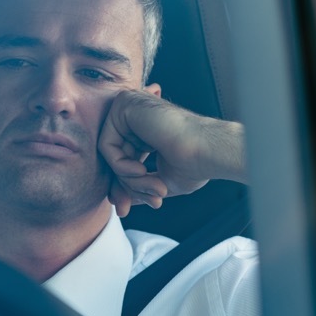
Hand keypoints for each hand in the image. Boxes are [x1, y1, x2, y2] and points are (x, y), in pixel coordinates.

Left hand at [98, 89, 244, 216]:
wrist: (209, 152)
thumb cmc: (195, 165)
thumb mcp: (160, 181)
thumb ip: (138, 185)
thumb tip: (120, 202)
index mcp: (145, 130)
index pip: (122, 160)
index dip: (123, 187)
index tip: (126, 210)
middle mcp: (135, 116)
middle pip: (114, 158)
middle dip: (125, 187)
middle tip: (141, 205)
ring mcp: (129, 107)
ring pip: (110, 155)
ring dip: (129, 180)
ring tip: (154, 189)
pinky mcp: (123, 105)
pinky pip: (106, 145)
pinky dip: (120, 166)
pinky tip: (142, 170)